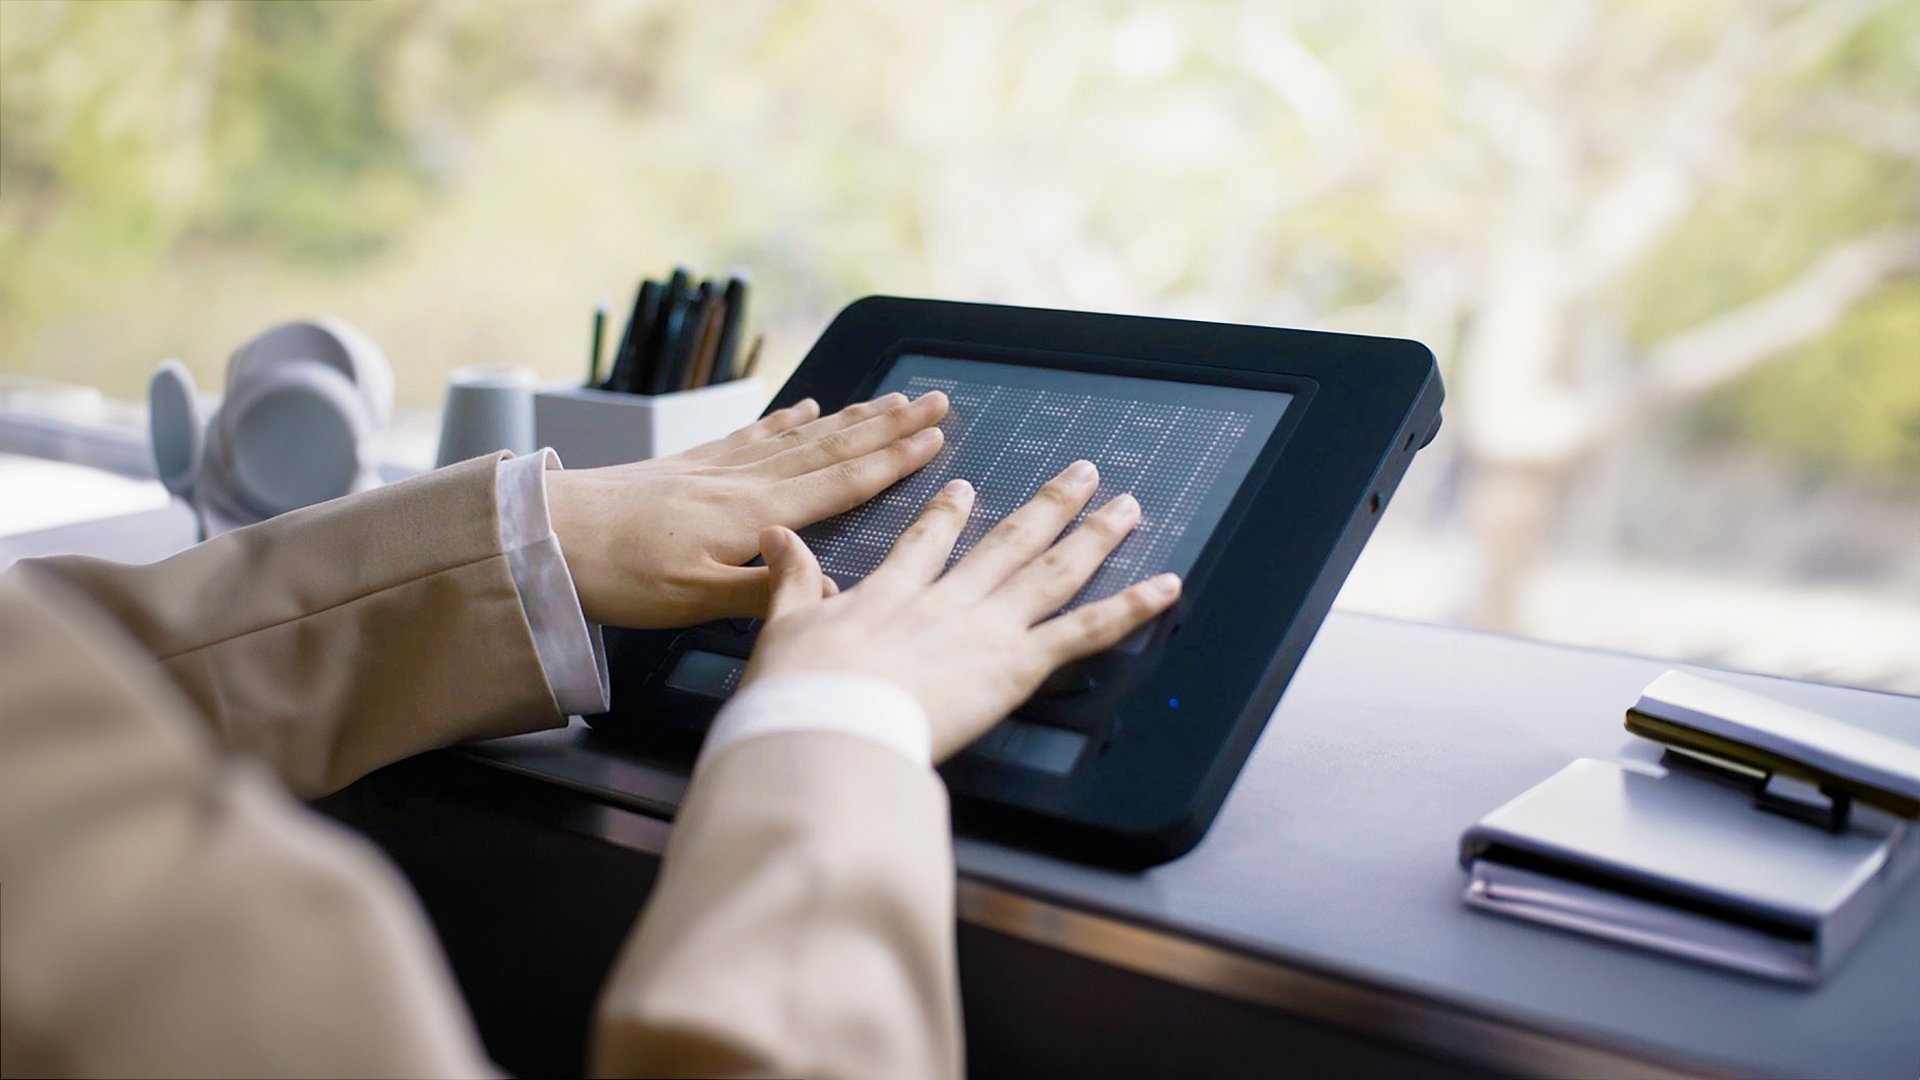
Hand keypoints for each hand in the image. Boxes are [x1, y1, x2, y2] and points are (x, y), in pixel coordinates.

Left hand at [546, 392, 948, 627]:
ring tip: (890, 398)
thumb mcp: (691, 601)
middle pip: (831, 446)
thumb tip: (831, 592)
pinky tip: (805, 406)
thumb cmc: (615, 575)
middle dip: (888, 425)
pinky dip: (786, 419)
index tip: (935, 438)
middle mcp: (742, 480)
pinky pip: (752, 435)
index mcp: (753, 514)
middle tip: (935, 399)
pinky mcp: (689, 465)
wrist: (544, 533)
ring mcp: (715, 467)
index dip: (891, 462)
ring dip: (851, 417)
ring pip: (800, 436)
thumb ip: (762, 592)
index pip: (839, 482)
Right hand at [743, 460, 1182, 760]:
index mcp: (893, 594)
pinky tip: (1165, 586)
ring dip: (1095, 536)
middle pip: (1010, 542)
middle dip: (1049, 506)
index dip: (950, 515)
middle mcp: (949, 600)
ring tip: (1126, 507)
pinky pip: (1086, 632)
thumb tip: (776, 537)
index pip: (928, 543)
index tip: (966, 488)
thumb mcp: (784, 630)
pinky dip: (1130, 608)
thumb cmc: (800, 695)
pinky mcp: (1017, 664)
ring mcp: (988, 628)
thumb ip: (792, 582)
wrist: (827, 725)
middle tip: (1081, 476)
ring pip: (1054, 571)